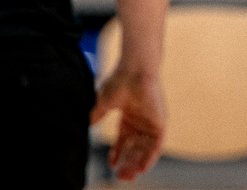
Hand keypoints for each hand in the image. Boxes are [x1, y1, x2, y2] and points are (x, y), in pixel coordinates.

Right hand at [91, 64, 165, 180]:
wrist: (135, 70)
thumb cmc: (120, 81)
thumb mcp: (104, 102)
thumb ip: (97, 115)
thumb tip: (87, 125)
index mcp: (129, 116)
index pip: (123, 140)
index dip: (117, 153)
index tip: (111, 164)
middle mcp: (140, 121)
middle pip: (134, 148)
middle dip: (127, 162)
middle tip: (121, 176)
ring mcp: (150, 122)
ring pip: (144, 149)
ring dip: (137, 163)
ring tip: (128, 175)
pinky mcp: (159, 122)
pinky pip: (156, 145)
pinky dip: (150, 157)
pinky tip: (142, 168)